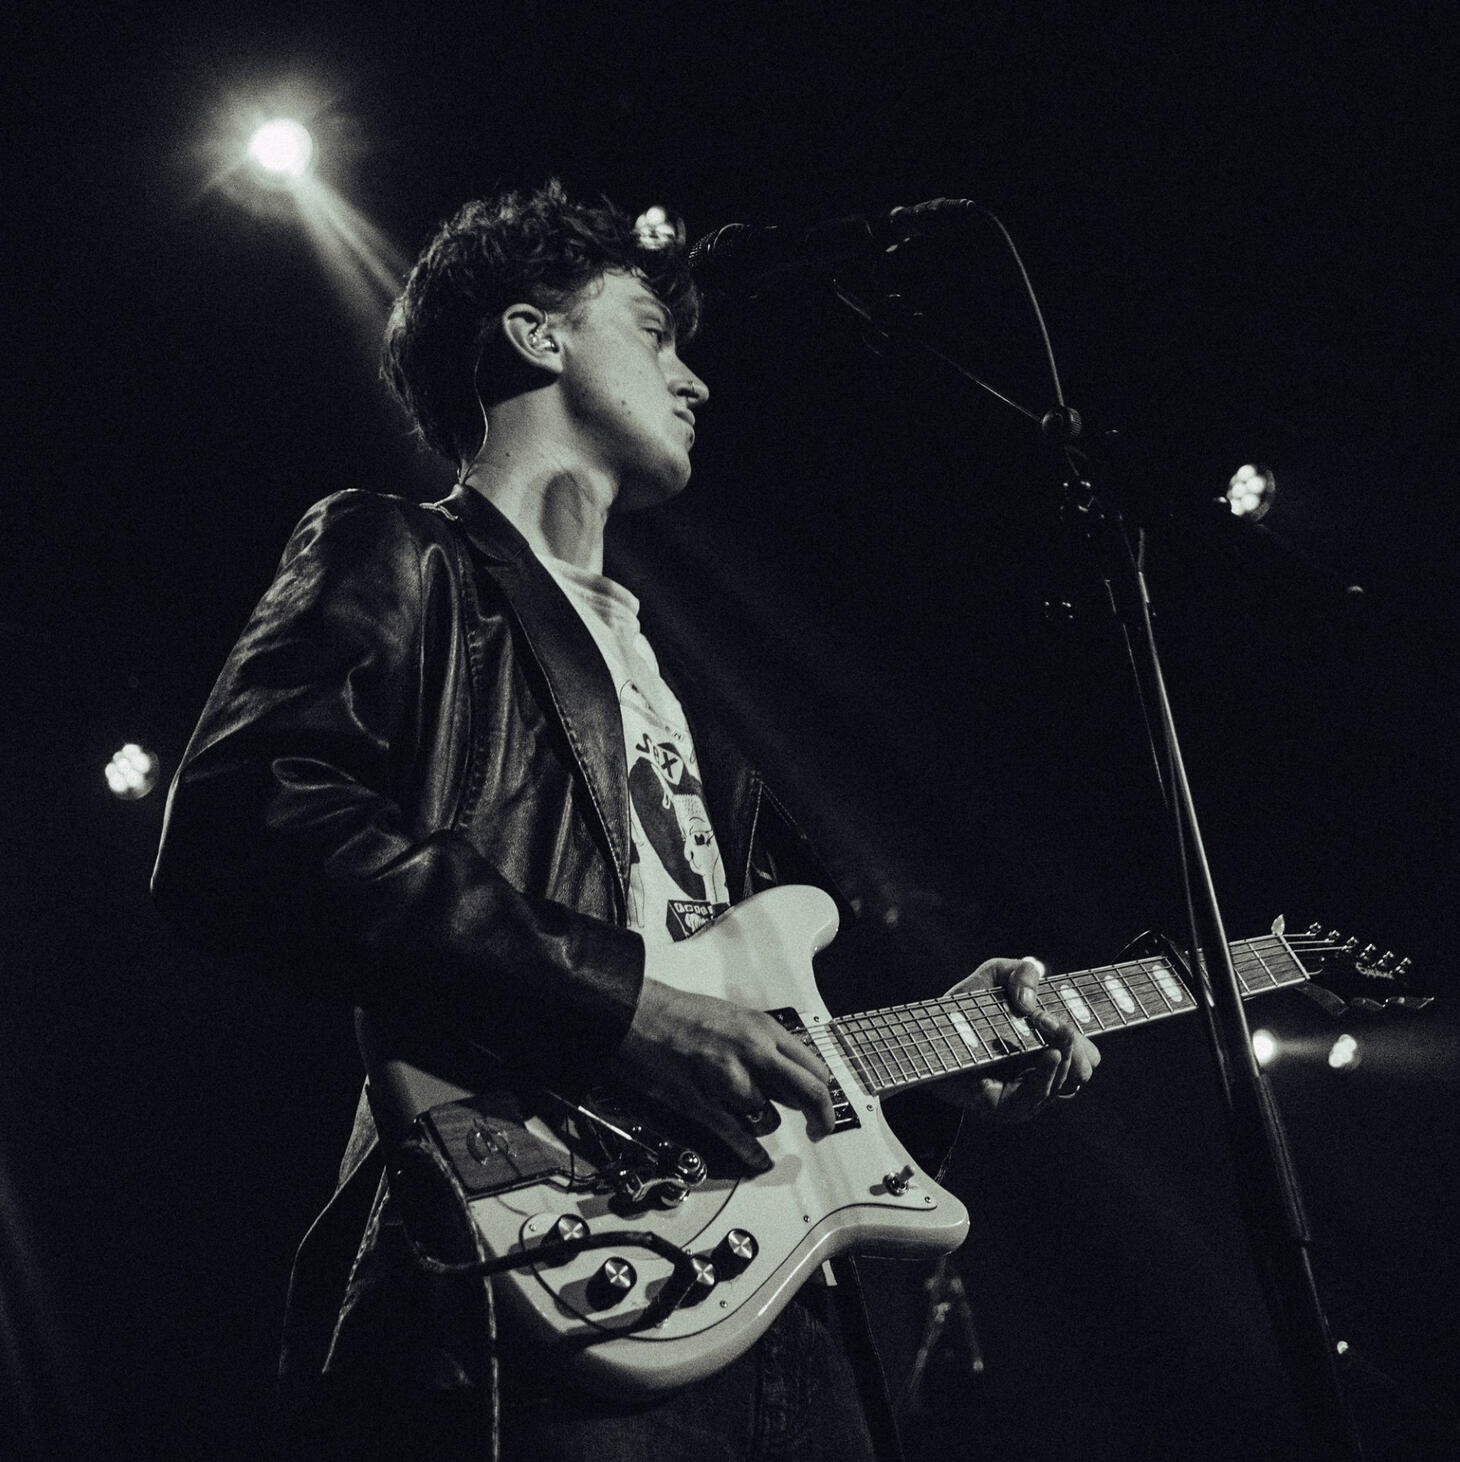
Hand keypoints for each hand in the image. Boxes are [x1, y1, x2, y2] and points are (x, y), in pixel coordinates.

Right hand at [616, 976, 835, 1170]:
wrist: (641, 1014)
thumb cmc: (684, 1014)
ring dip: (764, 1124)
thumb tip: (788, 1074)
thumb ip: (765, 1044)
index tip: (822, 1104)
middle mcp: (752, 1053)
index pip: (813, 1066)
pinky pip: (736, 1135)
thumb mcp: (737, 1017)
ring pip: (768, 1118)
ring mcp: (728, 1080)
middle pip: (808, 1093)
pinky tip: (758, 1159)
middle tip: (820, 1132)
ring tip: (751, 1117)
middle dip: (820, 1118)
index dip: (823, 1092)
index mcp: (763, 1029)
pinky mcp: (703, 1102)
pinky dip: (750, 1152)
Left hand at [936, 956, 1100, 1122]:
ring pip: (1064, 1083)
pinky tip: (1049, 1055)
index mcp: (1049, 1047)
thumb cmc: (965, 1007)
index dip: (1081, 1034)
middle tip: (1049, 1020)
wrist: (926, 1034)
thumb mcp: (995, 974)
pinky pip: (1034, 1100)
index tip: (1055, 1013)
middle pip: (1083, 1068)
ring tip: (1047, 1031)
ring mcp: (1027, 1093)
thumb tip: (1033, 1002)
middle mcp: (1043, 1074)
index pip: (1087, 1052)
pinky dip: (1046, 1077)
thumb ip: (1023, 971)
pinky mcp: (1006, 1107)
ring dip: (1063, 1055)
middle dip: (1075, 1042)